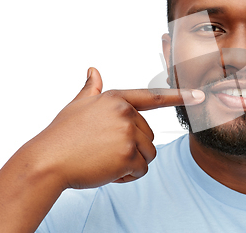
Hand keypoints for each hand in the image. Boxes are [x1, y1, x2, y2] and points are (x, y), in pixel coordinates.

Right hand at [30, 67, 203, 189]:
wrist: (46, 162)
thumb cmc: (62, 135)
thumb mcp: (78, 106)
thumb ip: (92, 90)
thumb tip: (93, 70)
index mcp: (117, 99)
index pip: (154, 97)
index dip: (179, 95)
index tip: (200, 95)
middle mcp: (126, 113)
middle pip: (149, 136)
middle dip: (132, 147)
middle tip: (104, 151)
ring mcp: (128, 133)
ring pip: (148, 154)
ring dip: (131, 163)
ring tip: (104, 160)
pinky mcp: (128, 155)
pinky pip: (141, 170)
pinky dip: (127, 175)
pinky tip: (106, 171)